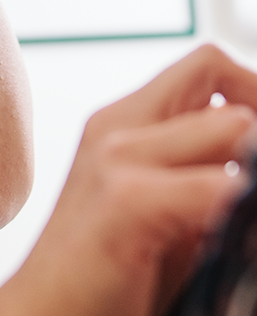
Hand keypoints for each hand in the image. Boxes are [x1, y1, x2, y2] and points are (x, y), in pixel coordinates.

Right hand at [0, 44, 256, 315]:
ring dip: (256, 165)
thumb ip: (205, 176)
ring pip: (231, 123)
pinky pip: (215, 186)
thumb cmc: (106, 282)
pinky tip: (238, 235)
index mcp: (126, 122)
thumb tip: (252, 167)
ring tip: (248, 211)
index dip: (254, 91)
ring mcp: (116, 157)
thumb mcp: (170, 218)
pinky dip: (242, 202)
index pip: (208, 65)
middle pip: (215, 67)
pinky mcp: (124, 202)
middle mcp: (118, 126)